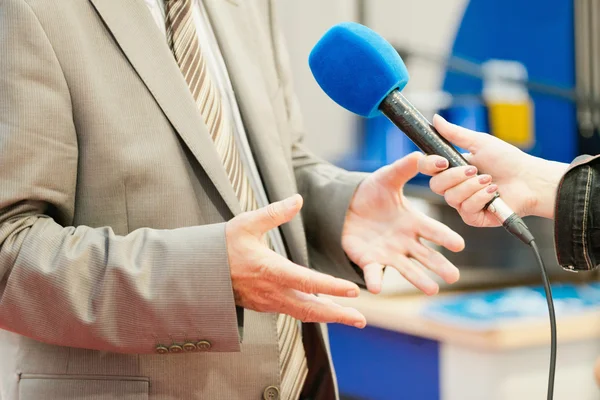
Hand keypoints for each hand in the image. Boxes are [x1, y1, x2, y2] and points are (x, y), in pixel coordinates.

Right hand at [226, 195, 366, 327]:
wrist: (198, 272)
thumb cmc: (222, 245)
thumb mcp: (246, 223)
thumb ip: (274, 213)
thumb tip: (297, 199)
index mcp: (269, 269)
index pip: (306, 281)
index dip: (330, 287)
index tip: (351, 290)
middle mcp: (271, 291)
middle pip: (310, 309)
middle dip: (337, 315)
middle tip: (361, 320)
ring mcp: (267, 302)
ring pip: (303, 314)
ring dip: (328, 316)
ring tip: (350, 318)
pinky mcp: (264, 305)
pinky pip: (292, 312)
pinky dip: (312, 313)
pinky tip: (324, 310)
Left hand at [342, 152, 464, 295]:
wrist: (345, 205)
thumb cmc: (372, 192)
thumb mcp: (389, 176)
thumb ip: (409, 166)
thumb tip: (437, 157)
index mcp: (413, 221)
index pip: (433, 230)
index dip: (445, 237)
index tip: (459, 245)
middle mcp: (405, 241)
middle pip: (426, 255)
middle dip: (440, 266)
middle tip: (454, 277)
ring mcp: (389, 253)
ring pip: (407, 268)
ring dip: (419, 279)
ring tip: (432, 290)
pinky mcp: (369, 260)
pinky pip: (374, 271)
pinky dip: (376, 279)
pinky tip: (378, 288)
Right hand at [417, 115, 567, 226]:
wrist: (530, 180)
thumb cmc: (508, 160)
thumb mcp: (480, 143)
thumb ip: (455, 133)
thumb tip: (436, 118)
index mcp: (452, 169)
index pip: (428, 168)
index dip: (429, 165)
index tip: (442, 161)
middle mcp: (454, 187)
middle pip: (435, 185)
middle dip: (455, 176)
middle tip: (474, 170)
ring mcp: (462, 203)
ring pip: (451, 198)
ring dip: (472, 187)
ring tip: (489, 180)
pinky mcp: (473, 217)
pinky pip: (466, 209)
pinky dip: (481, 198)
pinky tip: (493, 192)